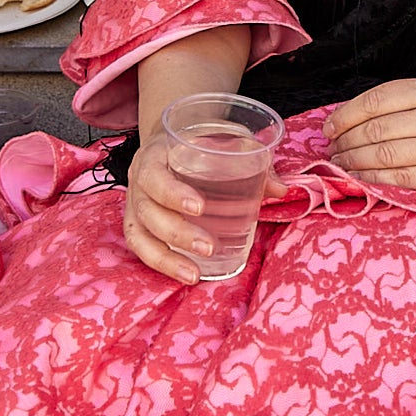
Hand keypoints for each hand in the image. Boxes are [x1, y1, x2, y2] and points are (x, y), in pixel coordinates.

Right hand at [118, 124, 270, 281]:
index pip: (154, 175)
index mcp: (153, 156)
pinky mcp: (137, 224)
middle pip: (148, 211)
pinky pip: (142, 247)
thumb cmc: (199, 143)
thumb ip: (250, 159)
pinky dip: (161, 264)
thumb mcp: (220, 139)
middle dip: (178, 233)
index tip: (200, 207)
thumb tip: (281, 189)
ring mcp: (134, 205)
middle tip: (209, 247)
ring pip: (139, 235)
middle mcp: (138, 181)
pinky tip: (186, 275)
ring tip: (194, 274)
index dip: (173, 193)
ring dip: (166, 258)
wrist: (171, 143)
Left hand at [322, 74, 415, 193]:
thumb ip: (405, 102)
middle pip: (376, 130)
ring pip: (385, 156)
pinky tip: (362, 178)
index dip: (345, 115)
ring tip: (341, 165)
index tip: (329, 127)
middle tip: (332, 149)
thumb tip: (351, 116)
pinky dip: (375, 180)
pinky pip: (402, 179)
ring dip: (354, 163)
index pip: (376, 100)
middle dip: (344, 142)